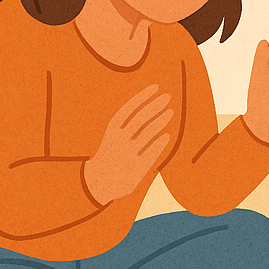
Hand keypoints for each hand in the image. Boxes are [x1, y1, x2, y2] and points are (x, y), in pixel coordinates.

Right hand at [84, 84, 173, 204]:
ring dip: (160, 120)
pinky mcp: (136, 167)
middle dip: (155, 105)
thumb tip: (150, 105)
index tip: (156, 87)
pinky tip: (166, 136)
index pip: (129, 108)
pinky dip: (159, 143)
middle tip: (168, 96)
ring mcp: (128, 153)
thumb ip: (128, 123)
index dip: (143, 96)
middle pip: (141, 118)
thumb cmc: (111, 152)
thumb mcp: (114, 135)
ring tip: (170, 112)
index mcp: (112, 129)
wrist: (98, 181)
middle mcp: (119, 140)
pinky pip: (151, 152)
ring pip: (148, 133)